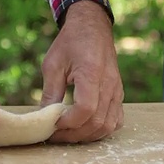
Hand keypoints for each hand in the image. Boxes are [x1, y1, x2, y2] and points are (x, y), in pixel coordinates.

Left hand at [40, 0, 123, 142]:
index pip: (85, 109)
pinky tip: (85, 126)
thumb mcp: (53, 64)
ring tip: (68, 132)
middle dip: (74, 134)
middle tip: (55, 134)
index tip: (53, 123)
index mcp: (91, 73)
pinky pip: (116, 120)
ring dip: (87, 135)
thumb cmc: (71, 42)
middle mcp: (109, 84)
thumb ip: (50, 92)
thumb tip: (44, 118)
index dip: (68, 122)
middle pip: (97, 122)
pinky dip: (101, 129)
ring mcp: (117, 90)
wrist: (92, 27)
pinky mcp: (119, 93)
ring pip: (108, 125)